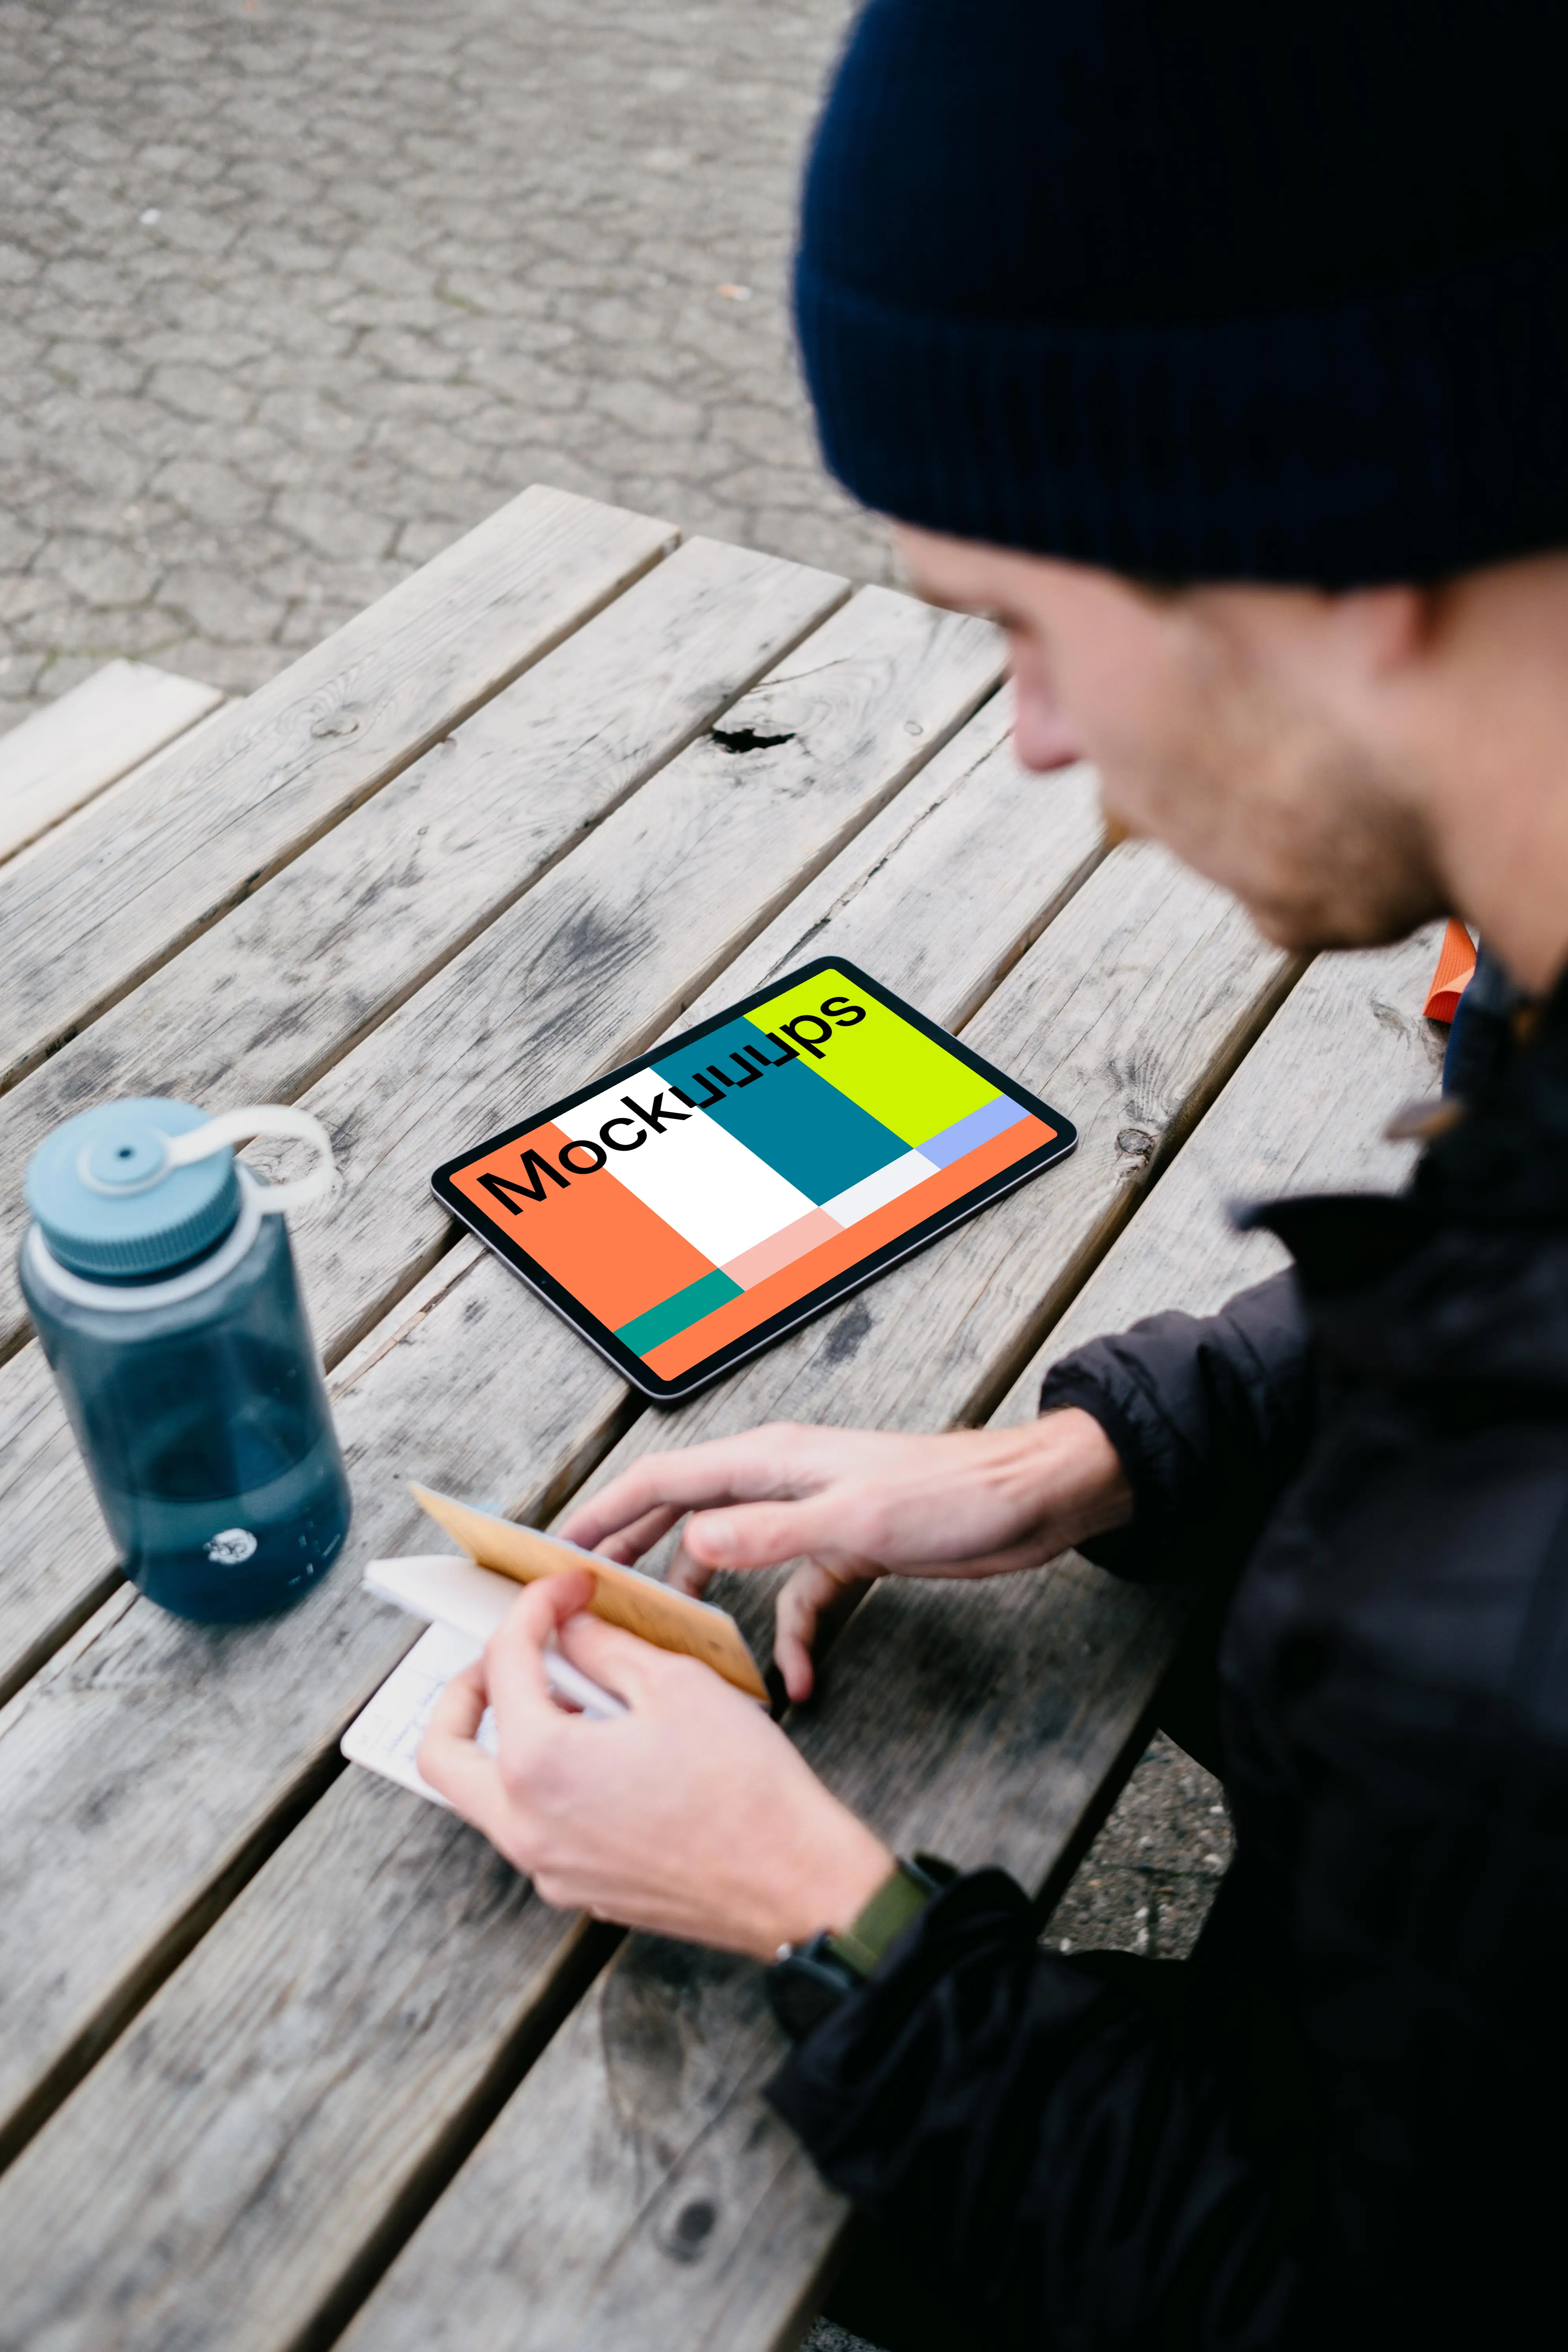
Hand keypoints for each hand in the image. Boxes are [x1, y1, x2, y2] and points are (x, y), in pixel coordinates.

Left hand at [417, 1572, 893, 1958]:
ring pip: (485, 1795)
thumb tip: (570, 1629)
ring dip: (511, 1737)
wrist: (795, 1883)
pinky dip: (547, 1781)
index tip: (567, 1592)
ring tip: (574, 1700)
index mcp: (538, 1765)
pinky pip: (535, 1827)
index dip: (535, 1609)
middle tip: (513, 1656)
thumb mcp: (675, 1686)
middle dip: (466, 1689)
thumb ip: (605, 1649)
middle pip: (442, 1750)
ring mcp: (549, 1868)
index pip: (505, 1662)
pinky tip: (606, 1752)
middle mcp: (526, 1826)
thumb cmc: (744, 1786)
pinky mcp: (581, 1890)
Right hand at [558, 1409, 1131, 1700]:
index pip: (666, 1481)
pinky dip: (791, 1640)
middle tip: (588, 1597)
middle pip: (687, 1514)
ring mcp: (814, 1517)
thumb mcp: (856, 1518)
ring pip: (736, 1559)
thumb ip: (772, 1533)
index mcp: (772, 1461)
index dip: (607, 1512)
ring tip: (674, 1649)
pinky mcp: (847, 1551)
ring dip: (707, 1604)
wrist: (1032, 1499)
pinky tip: (797, 1685)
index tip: (560, 1549)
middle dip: (636, 1553)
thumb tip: (694, 1544)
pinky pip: (799, 1599)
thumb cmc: (953, 1494)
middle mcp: (783, 1483)